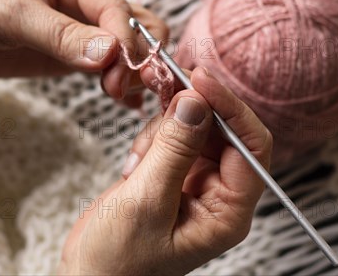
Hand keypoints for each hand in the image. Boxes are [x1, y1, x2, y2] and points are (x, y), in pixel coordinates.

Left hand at [0, 0, 167, 103]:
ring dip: (134, 71)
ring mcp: (84, 28)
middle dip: (136, 56)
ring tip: (123, 95)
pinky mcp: (77, 54)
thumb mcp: (11, 13)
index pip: (116, 7)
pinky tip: (124, 100)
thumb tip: (108, 53)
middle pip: (136, 26)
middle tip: (121, 86)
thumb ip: (60, 35)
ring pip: (130, 47)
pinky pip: (111, 66)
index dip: (125, 39)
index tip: (122, 70)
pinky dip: (124, 82)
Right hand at [58, 67, 272, 274]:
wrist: (87, 275)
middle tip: (166, 89)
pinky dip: (152, 137)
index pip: (251, 146)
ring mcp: (194, 180)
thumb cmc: (118, 262)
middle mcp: (218, 193)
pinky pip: (172, 135)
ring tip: (139, 161)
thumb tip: (196, 102)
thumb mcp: (146, 202)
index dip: (230, 108)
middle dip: (193, 111)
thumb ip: (174, 149)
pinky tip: (134, 164)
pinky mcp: (171, 171)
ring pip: (194, 126)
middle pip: (223, 129)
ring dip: (164, 129)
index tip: (200, 81)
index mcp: (229, 211)